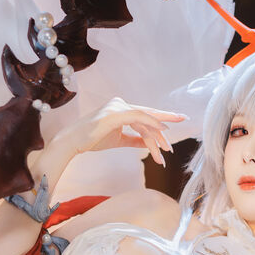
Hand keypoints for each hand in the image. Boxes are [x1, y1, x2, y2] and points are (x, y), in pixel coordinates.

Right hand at [55, 98, 185, 165]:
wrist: (72, 142)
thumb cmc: (92, 140)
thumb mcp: (118, 140)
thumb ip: (134, 140)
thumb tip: (148, 144)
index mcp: (121, 109)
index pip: (144, 115)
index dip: (160, 120)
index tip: (172, 129)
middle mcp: (120, 104)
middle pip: (148, 115)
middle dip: (166, 121)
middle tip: (181, 124)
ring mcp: (117, 107)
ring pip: (145, 120)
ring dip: (157, 137)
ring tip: (166, 151)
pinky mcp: (115, 113)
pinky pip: (138, 117)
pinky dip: (151, 123)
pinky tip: (162, 130)